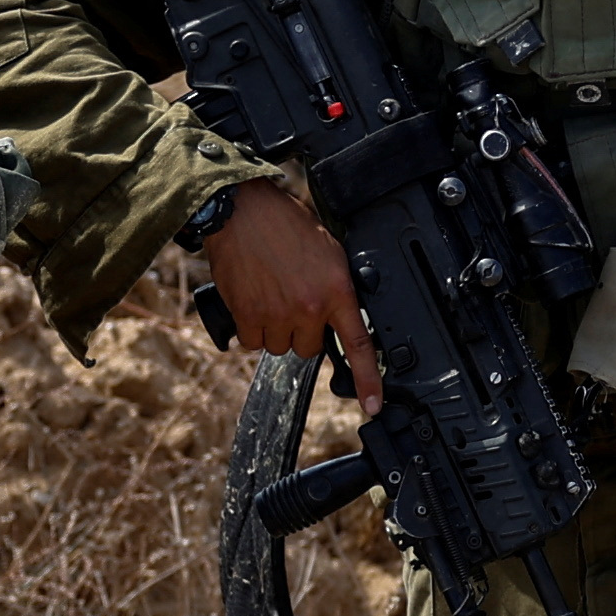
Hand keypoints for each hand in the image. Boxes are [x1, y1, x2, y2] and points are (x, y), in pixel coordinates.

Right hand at [200, 181, 382, 399]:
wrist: (243, 211)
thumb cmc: (286, 225)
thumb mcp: (330, 252)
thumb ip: (338, 288)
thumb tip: (340, 314)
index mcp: (336, 291)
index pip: (358, 344)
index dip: (367, 379)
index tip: (372, 404)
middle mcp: (309, 308)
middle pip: (309, 349)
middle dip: (303, 330)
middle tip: (295, 300)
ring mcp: (276, 314)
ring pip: (280, 347)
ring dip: (276, 330)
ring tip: (272, 295)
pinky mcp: (247, 315)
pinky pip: (252, 342)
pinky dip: (252, 327)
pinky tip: (254, 299)